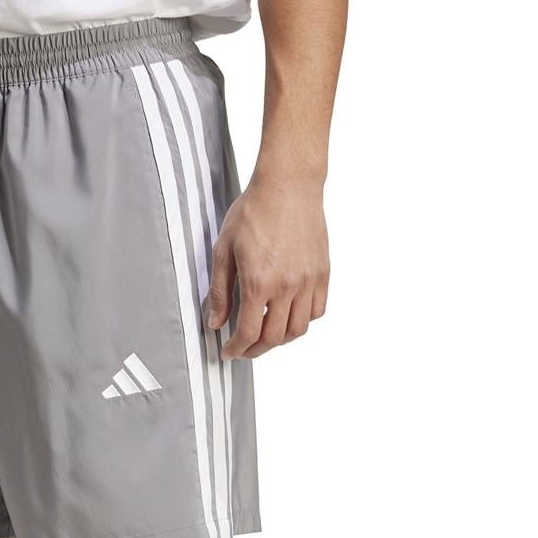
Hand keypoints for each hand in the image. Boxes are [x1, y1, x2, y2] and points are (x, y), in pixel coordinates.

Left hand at [206, 179, 329, 358]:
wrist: (288, 185)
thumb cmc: (253, 212)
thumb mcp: (223, 250)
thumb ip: (219, 291)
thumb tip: (215, 323)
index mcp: (259, 283)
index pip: (248, 333)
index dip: (236, 350)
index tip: (229, 352)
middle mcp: (287, 286)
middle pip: (274, 338)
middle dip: (255, 350)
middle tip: (244, 349)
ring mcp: (308, 281)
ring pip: (298, 329)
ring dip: (280, 340)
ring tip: (265, 335)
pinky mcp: (322, 272)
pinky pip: (317, 310)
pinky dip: (303, 320)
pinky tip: (288, 315)